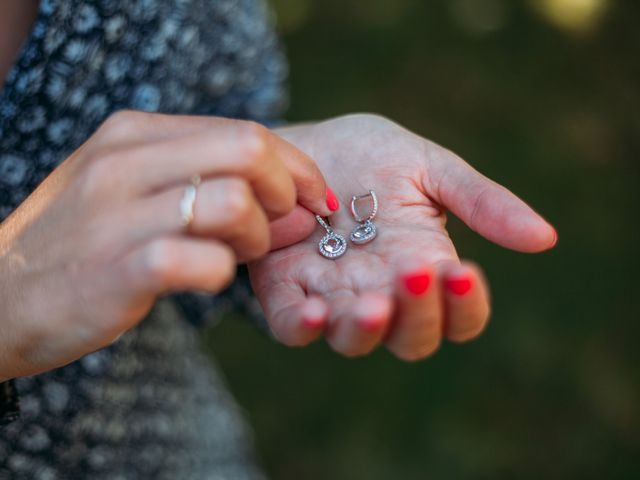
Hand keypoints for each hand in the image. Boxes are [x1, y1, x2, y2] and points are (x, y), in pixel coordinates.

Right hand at [0, 111, 333, 379]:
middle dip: (288, 191)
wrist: (1, 298)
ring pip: (236, 202)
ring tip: (238, 256)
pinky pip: (204, 261)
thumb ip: (200, 178)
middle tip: (284, 225)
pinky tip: (205, 279)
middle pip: (249, 150)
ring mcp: (119, 213)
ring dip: (258, 237)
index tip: (317, 197)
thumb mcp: (128, 187)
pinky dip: (221, 274)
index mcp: (134, 133)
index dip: (295, 165)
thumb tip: (288, 193)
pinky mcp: (120, 268)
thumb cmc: (82, 243)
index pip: (243, 131)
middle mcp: (126, 162)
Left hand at [250, 114, 556, 360]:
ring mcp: (334, 297)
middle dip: (419, 314)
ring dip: (366, 328)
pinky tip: (314, 309)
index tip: (464, 272)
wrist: (303, 144)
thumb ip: (478, 201)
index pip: (459, 314)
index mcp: (425, 265)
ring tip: (373, 301)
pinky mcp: (286, 290)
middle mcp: (384, 292)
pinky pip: (293, 326)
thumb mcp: (428, 167)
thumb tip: (545, 237)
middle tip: (416, 273)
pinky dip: (304, 326)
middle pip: (412, 337)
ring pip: (355, 339)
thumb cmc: (369, 155)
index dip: (467, 306)